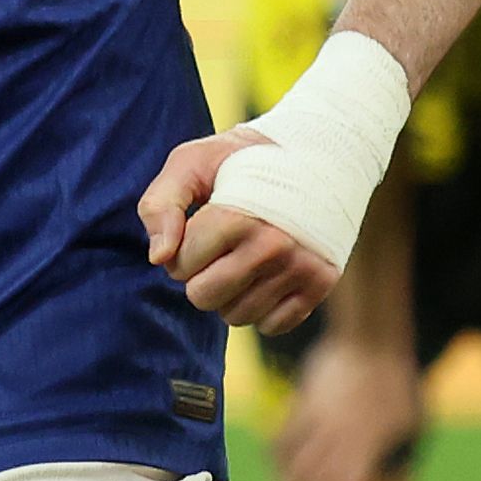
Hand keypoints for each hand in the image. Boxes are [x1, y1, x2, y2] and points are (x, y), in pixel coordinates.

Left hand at [137, 129, 340, 333]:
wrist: (312, 155)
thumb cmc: (239, 162)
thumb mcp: (191, 163)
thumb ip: (160, 205)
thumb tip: (159, 258)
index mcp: (237, 214)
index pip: (179, 265)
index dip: (181, 247)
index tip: (199, 225)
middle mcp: (273, 244)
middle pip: (203, 297)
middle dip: (200, 276)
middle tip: (218, 247)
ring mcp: (301, 266)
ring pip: (237, 316)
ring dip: (230, 293)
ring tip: (242, 256)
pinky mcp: (320, 283)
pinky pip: (272, 326)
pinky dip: (263, 307)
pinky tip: (267, 273)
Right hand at [276, 339, 420, 480]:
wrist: (370, 343)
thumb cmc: (395, 388)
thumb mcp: (406, 427)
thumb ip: (391, 457)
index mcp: (367, 442)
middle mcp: (339, 434)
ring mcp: (319, 418)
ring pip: (295, 462)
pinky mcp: (304, 404)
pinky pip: (285, 437)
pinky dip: (279, 459)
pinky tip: (280, 474)